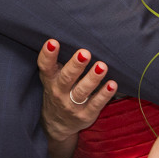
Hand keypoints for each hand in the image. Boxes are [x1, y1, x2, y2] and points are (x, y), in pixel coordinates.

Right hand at [37, 39, 116, 157]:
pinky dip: (104, 94)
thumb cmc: (58, 90)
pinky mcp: (86, 114)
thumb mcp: (52, 77)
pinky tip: (112, 84)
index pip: (46, 66)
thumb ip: (58, 60)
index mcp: (50, 79)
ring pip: (82, 91)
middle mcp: (59, 92)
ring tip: (102, 66)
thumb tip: (74, 34)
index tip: (52, 41)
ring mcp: (72, 105)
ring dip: (93, 78)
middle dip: (76, 65)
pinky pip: (96, 104)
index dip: (48, 54)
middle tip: (85, 53)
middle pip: (67, 78)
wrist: (57, 123)